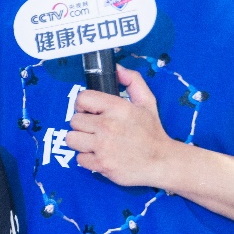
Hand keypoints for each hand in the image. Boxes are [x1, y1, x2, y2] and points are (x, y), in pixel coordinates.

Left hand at [65, 65, 179, 187]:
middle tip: (96, 129)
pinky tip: (101, 156)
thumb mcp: (147, 102)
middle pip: (74, 120)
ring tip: (95, 142)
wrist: (162, 162)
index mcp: (117, 108)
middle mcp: (108, 125)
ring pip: (71, 139)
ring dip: (81, 141)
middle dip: (84, 125)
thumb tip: (117, 68)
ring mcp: (103, 147)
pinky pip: (79, 159)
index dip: (84, 105)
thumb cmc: (152, 132)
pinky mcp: (101, 165)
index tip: (90, 112)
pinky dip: (88, 159)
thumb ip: (132, 81)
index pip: (82, 98)